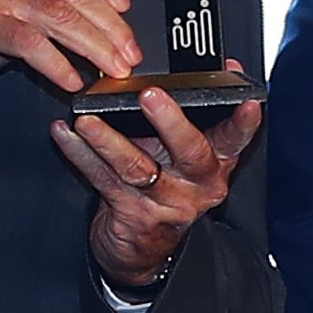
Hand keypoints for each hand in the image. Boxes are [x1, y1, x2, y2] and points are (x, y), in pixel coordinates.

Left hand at [55, 74, 262, 290]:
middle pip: (189, 152)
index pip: (235, 139)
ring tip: (88, 120)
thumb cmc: (168, 187)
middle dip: (170, 121)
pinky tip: (65, 134)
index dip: (243, 121)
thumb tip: (222, 66)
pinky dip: (80, 154)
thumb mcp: (192, 156)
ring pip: (137, 167)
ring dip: (108, 140)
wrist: (143, 247)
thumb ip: (205, 115)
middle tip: (151, 96)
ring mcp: (164, 201)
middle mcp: (195, 184)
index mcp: (216, 163)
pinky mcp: (131, 211)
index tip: (247, 101)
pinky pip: (102, 178)